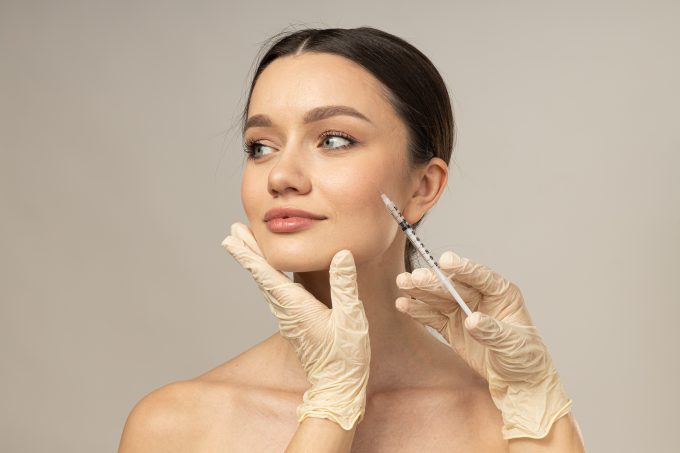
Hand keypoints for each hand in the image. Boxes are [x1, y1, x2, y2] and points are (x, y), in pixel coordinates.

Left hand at [221, 222, 370, 429]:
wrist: (337, 386)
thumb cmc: (345, 356)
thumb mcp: (351, 318)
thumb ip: (344, 285)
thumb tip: (341, 254)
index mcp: (296, 306)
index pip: (266, 275)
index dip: (249, 255)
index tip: (231, 239)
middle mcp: (286, 310)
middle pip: (261, 276)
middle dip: (247, 252)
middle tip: (232, 232)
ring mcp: (288, 318)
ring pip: (267, 284)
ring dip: (255, 262)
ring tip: (246, 244)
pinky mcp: (294, 322)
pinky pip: (276, 293)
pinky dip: (268, 276)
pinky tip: (270, 272)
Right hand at [394, 250, 572, 439]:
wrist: (517, 383)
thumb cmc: (525, 360)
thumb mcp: (513, 345)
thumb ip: (492, 331)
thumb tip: (472, 320)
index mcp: (502, 294)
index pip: (481, 277)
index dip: (463, 268)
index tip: (445, 260)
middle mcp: (481, 298)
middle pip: (454, 286)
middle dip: (434, 282)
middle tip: (415, 277)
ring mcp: (464, 312)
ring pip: (439, 298)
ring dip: (420, 291)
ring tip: (402, 283)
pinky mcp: (452, 327)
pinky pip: (433, 316)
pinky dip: (418, 311)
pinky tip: (403, 304)